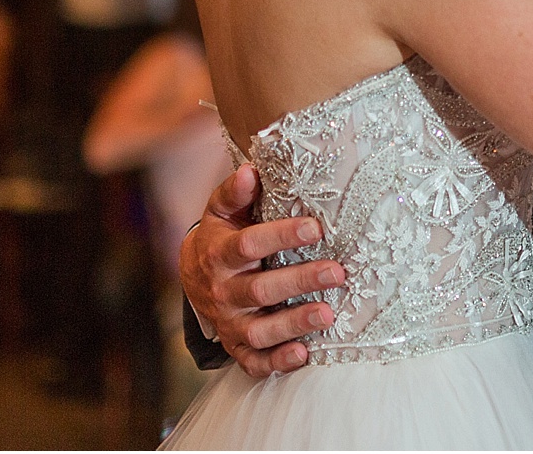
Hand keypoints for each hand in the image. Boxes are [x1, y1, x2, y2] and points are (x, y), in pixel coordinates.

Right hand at [180, 164, 344, 376]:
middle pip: (260, 290)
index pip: (249, 244)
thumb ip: (235, 193)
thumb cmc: (223, 235)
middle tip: (338, 272)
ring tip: (328, 315)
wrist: (194, 276)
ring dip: (294, 324)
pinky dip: (277, 361)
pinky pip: (254, 361)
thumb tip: (252, 170)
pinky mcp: (237, 345)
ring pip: (259, 330)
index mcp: (220, 254)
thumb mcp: (222, 212)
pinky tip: (304, 354)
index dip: (280, 235)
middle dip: (300, 281)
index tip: (316, 227)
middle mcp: (224, 291)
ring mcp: (230, 322)